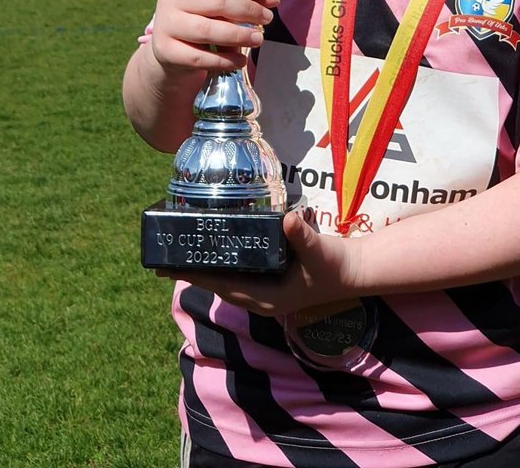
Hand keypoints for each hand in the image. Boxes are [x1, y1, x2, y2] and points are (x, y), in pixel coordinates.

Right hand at [149, 0, 279, 77]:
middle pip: (214, 2)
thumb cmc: (201, 13)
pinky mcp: (166, 50)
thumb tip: (272, 1)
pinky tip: (240, 60)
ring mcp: (166, 24)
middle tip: (266, 19)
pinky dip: (224, 60)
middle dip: (246, 11)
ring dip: (238, 36)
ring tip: (258, 39)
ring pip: (206, 30)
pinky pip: (199, 57)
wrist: (169, 46)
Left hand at [157, 209, 363, 317]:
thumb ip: (303, 236)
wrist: (355, 272)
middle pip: (219, 285)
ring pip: (227, 282)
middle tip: (164, 258)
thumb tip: (287, 220)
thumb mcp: (319, 250)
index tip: (170, 266)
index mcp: (267, 298)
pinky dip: (222, 265)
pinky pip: (238, 276)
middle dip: (193, 272)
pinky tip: (214, 252)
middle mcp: (262, 299)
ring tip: (181, 255)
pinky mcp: (270, 282)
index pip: (224, 286)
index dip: (197, 275)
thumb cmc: (336, 264)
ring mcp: (265, 292)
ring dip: (205, 269)